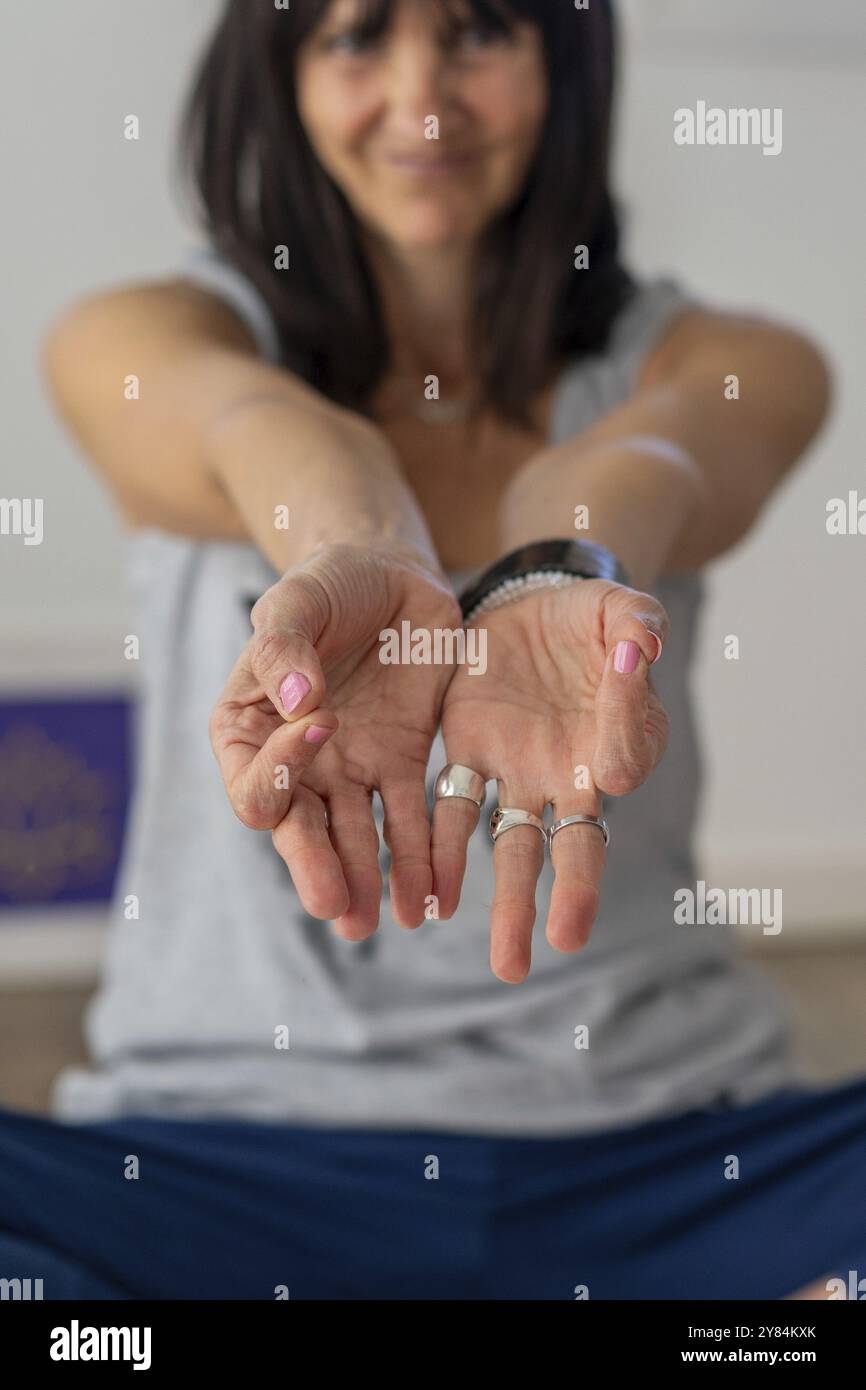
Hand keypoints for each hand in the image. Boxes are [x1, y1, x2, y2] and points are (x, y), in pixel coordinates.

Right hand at [209, 541, 461, 938]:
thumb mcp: (297, 597)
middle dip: (317, 869)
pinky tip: (434, 899)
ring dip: (367, 881)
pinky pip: (410, 821)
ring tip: (385, 922)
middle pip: (299, 829)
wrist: (392, 574)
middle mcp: (295, 760)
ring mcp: (348, 768)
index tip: (321, 721)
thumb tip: (296, 699)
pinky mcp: (402, 765)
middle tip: (336, 907)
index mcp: (248, 727)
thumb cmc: (329, 582)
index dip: (281, 765)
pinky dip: (420, 860)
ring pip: (354, 838)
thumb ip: (285, 644)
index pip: (254, 776)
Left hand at [432, 580, 669, 981]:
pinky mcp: (469, 754)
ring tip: (509, 964)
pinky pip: (453, 811)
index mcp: (619, 740)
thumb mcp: (620, 610)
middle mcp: (571, 775)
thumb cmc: (591, 620)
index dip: (619, 756)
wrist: (529, 608)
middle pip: (574, 844)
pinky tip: (432, 899)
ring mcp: (519, 772)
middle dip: (570, 895)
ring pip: (513, 846)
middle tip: (562, 946)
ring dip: (511, 902)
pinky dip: (444, 854)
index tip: (613, 767)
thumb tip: (637, 652)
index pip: (623, 758)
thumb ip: (634, 630)